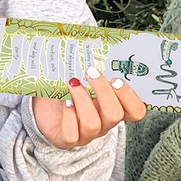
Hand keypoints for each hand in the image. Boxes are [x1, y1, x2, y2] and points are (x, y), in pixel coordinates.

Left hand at [32, 67, 146, 149]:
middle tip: (91, 72)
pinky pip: (72, 135)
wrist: (43, 104)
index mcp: (114, 108)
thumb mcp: (84, 77)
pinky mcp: (66, 140)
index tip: (117, 78)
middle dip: (103, 91)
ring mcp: (86, 134)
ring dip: (83, 100)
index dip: (130, 97)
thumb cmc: (68, 87)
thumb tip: (94, 40)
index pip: (136, 112)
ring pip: (93, 124)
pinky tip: (65, 101)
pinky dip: (69, 116)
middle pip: (114, 115)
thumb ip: (94, 66)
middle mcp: (104, 124)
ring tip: (72, 82)